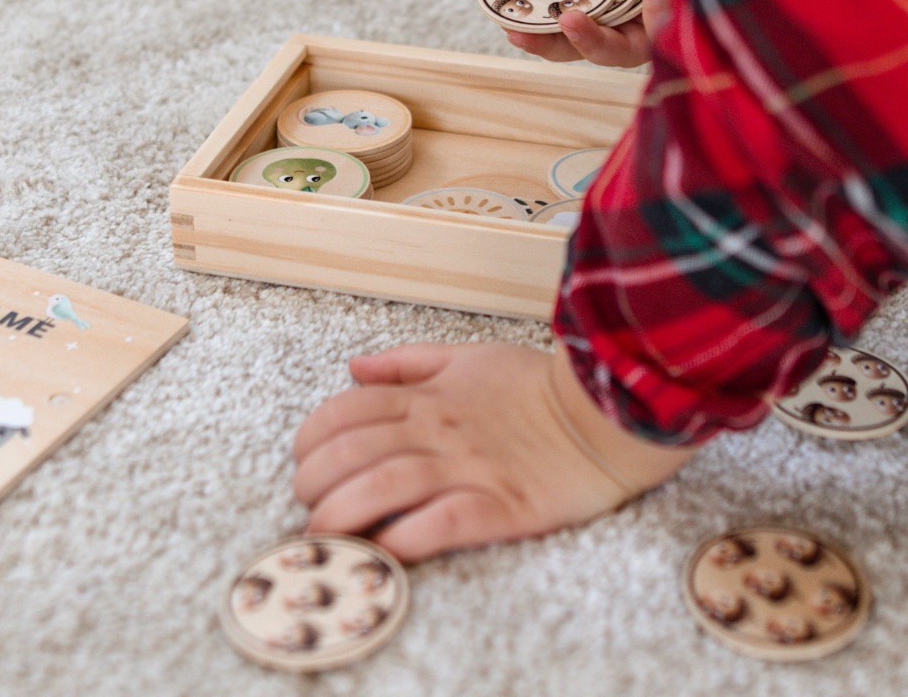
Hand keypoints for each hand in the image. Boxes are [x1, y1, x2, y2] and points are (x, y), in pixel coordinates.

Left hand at [293, 342, 693, 562]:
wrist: (605, 410)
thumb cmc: (535, 388)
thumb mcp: (467, 356)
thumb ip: (408, 362)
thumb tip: (355, 367)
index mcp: (429, 395)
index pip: (349, 408)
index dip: (312, 435)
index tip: (302, 459)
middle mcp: (440, 429)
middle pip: (356, 450)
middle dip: (316, 479)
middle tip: (306, 504)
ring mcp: (469, 466)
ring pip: (387, 484)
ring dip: (344, 511)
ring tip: (322, 534)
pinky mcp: (502, 505)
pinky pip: (444, 521)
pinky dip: (407, 537)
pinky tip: (384, 550)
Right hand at [508, 0, 676, 67]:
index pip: (565, 25)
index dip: (536, 31)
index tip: (508, 24)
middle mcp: (627, 20)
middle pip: (587, 49)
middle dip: (560, 44)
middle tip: (545, 26)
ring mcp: (655, 28)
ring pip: (621, 52)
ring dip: (598, 36)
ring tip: (580, 11)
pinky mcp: (685, 29)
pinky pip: (664, 30)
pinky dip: (656, 4)